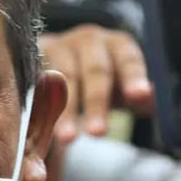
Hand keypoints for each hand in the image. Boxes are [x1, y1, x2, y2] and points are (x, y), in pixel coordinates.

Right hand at [41, 25, 153, 143]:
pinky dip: (37, 106)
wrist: (58, 60)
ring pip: (63, 79)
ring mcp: (59, 47)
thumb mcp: (123, 86)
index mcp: (117, 44)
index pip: (129, 59)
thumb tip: (148, 101)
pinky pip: (35, 84)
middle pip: (95, 70)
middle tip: (98, 133)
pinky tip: (36, 127)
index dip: (134, 77)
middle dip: (96, 102)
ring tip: (67, 139)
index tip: (140, 96)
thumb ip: (137, 95)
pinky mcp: (33, 60)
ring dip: (64, 111)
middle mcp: (88, 40)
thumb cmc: (99, 79)